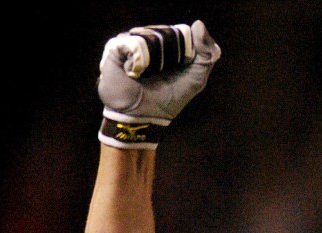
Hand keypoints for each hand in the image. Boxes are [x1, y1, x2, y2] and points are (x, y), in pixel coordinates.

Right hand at [98, 20, 220, 148]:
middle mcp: (149, 41)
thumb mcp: (195, 79)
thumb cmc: (167, 101)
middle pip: (164, 30)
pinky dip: (136, 59)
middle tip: (162, 73)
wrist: (141, 118)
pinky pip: (131, 41)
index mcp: (168, 46)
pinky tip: (133, 72)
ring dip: (152, 58)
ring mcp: (131, 42)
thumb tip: (198, 24)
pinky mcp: (115, 48)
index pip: (179, 32)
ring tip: (146, 75)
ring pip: (148, 34)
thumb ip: (206, 54)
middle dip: (169, 53)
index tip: (182, 64)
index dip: (184, 45)